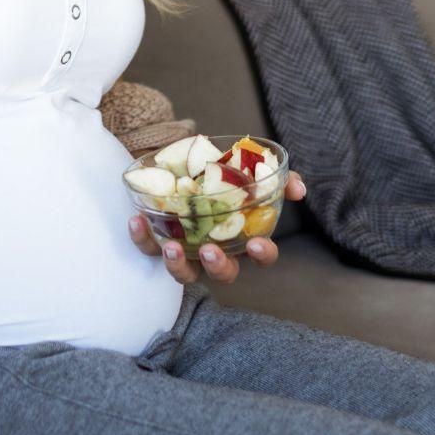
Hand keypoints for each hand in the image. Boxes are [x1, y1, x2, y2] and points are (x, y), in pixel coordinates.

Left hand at [126, 171, 307, 283]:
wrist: (175, 161)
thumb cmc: (215, 172)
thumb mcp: (244, 169)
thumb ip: (272, 176)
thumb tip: (297, 187)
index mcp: (241, 236)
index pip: (261, 257)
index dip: (262, 254)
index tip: (255, 242)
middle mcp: (215, 250)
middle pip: (223, 274)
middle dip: (219, 266)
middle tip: (211, 251)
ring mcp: (186, 250)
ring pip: (185, 274)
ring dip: (179, 266)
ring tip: (172, 248)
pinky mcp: (156, 240)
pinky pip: (149, 249)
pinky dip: (143, 238)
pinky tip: (137, 219)